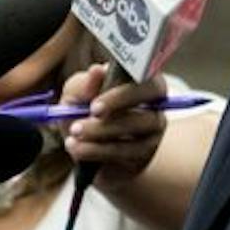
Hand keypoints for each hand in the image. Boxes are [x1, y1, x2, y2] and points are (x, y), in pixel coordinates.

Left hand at [63, 64, 167, 181]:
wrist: (79, 142)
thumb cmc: (83, 108)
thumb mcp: (77, 92)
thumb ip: (86, 83)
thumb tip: (97, 70)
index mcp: (144, 83)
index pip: (149, 85)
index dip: (124, 96)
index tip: (94, 106)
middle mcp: (155, 109)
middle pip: (147, 118)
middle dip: (110, 124)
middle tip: (78, 126)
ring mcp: (153, 137)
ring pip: (133, 142)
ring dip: (98, 140)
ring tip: (73, 135)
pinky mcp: (143, 158)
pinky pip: (122, 158)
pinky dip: (95, 152)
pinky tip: (76, 148)